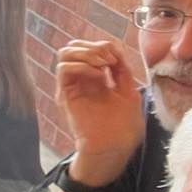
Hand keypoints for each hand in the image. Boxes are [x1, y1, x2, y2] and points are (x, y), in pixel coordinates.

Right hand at [54, 39, 144, 185]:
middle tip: (109, 60)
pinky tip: (97, 75)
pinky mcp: (65, 95)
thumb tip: (115, 50)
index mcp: (96, 77)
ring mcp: (72, 86)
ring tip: (102, 65)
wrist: (115, 145)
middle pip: (74, 47)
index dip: (103, 45)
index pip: (90, 48)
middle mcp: (81, 79)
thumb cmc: (124, 124)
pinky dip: (81, 66)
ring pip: (65, 54)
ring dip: (85, 53)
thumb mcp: (129, 90)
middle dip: (93, 46)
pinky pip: (63, 69)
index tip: (118, 58)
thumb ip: (121, 70)